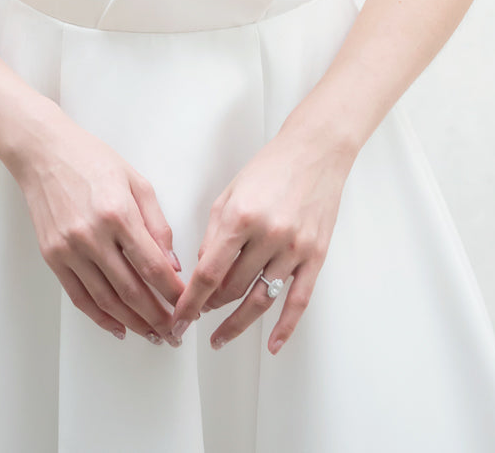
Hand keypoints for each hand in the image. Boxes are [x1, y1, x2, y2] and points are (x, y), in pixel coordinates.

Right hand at [11, 111, 187, 344]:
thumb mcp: (136, 181)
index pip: (152, 265)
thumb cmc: (91, 159)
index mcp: (118, 213)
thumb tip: (171, 264)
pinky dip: (101, 317)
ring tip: (153, 335)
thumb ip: (157, 223)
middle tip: (175, 332)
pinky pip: (79, 297)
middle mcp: (92, 235)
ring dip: (133, 323)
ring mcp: (69, 249)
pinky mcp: (52, 256)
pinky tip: (119, 327)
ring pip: (106, 300)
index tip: (188, 304)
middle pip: (131, 290)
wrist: (44, 152)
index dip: (173, 292)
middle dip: (158, 316)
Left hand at [166, 122, 352, 354]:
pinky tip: (271, 344)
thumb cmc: (270, 169)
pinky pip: (298, 300)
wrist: (314, 151)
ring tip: (221, 337)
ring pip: (261, 299)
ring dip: (237, 323)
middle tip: (197, 318)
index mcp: (240, 217)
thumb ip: (214, 234)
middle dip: (210, 307)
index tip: (179, 318)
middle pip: (232, 288)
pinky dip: (285, 327)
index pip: (208, 272)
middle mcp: (267, 235)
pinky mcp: (315, 256)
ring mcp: (294, 247)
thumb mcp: (230, 194)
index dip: (190, 301)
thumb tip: (202, 272)